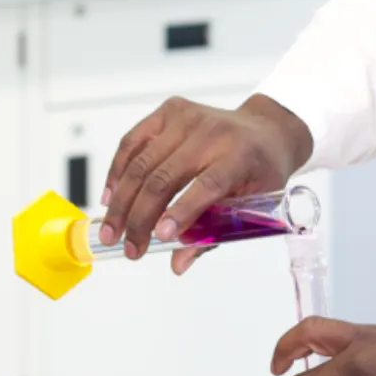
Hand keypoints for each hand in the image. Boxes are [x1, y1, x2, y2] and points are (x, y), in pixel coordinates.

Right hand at [102, 94, 311, 274]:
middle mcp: (212, 133)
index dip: (181, 212)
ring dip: (122, 202)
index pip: (207, 184)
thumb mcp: (251, 206)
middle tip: (129, 248)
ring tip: (112, 231)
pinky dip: (117, 172)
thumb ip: (212, 235)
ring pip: (142, 163)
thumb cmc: (260, 170)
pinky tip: (111, 197)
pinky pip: (132, 142)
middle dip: (140, 218)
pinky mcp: (168, 112)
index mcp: (241, 155)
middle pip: (164, 177)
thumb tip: (178, 263)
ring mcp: (187, 118)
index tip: (159, 238)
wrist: (264, 131)